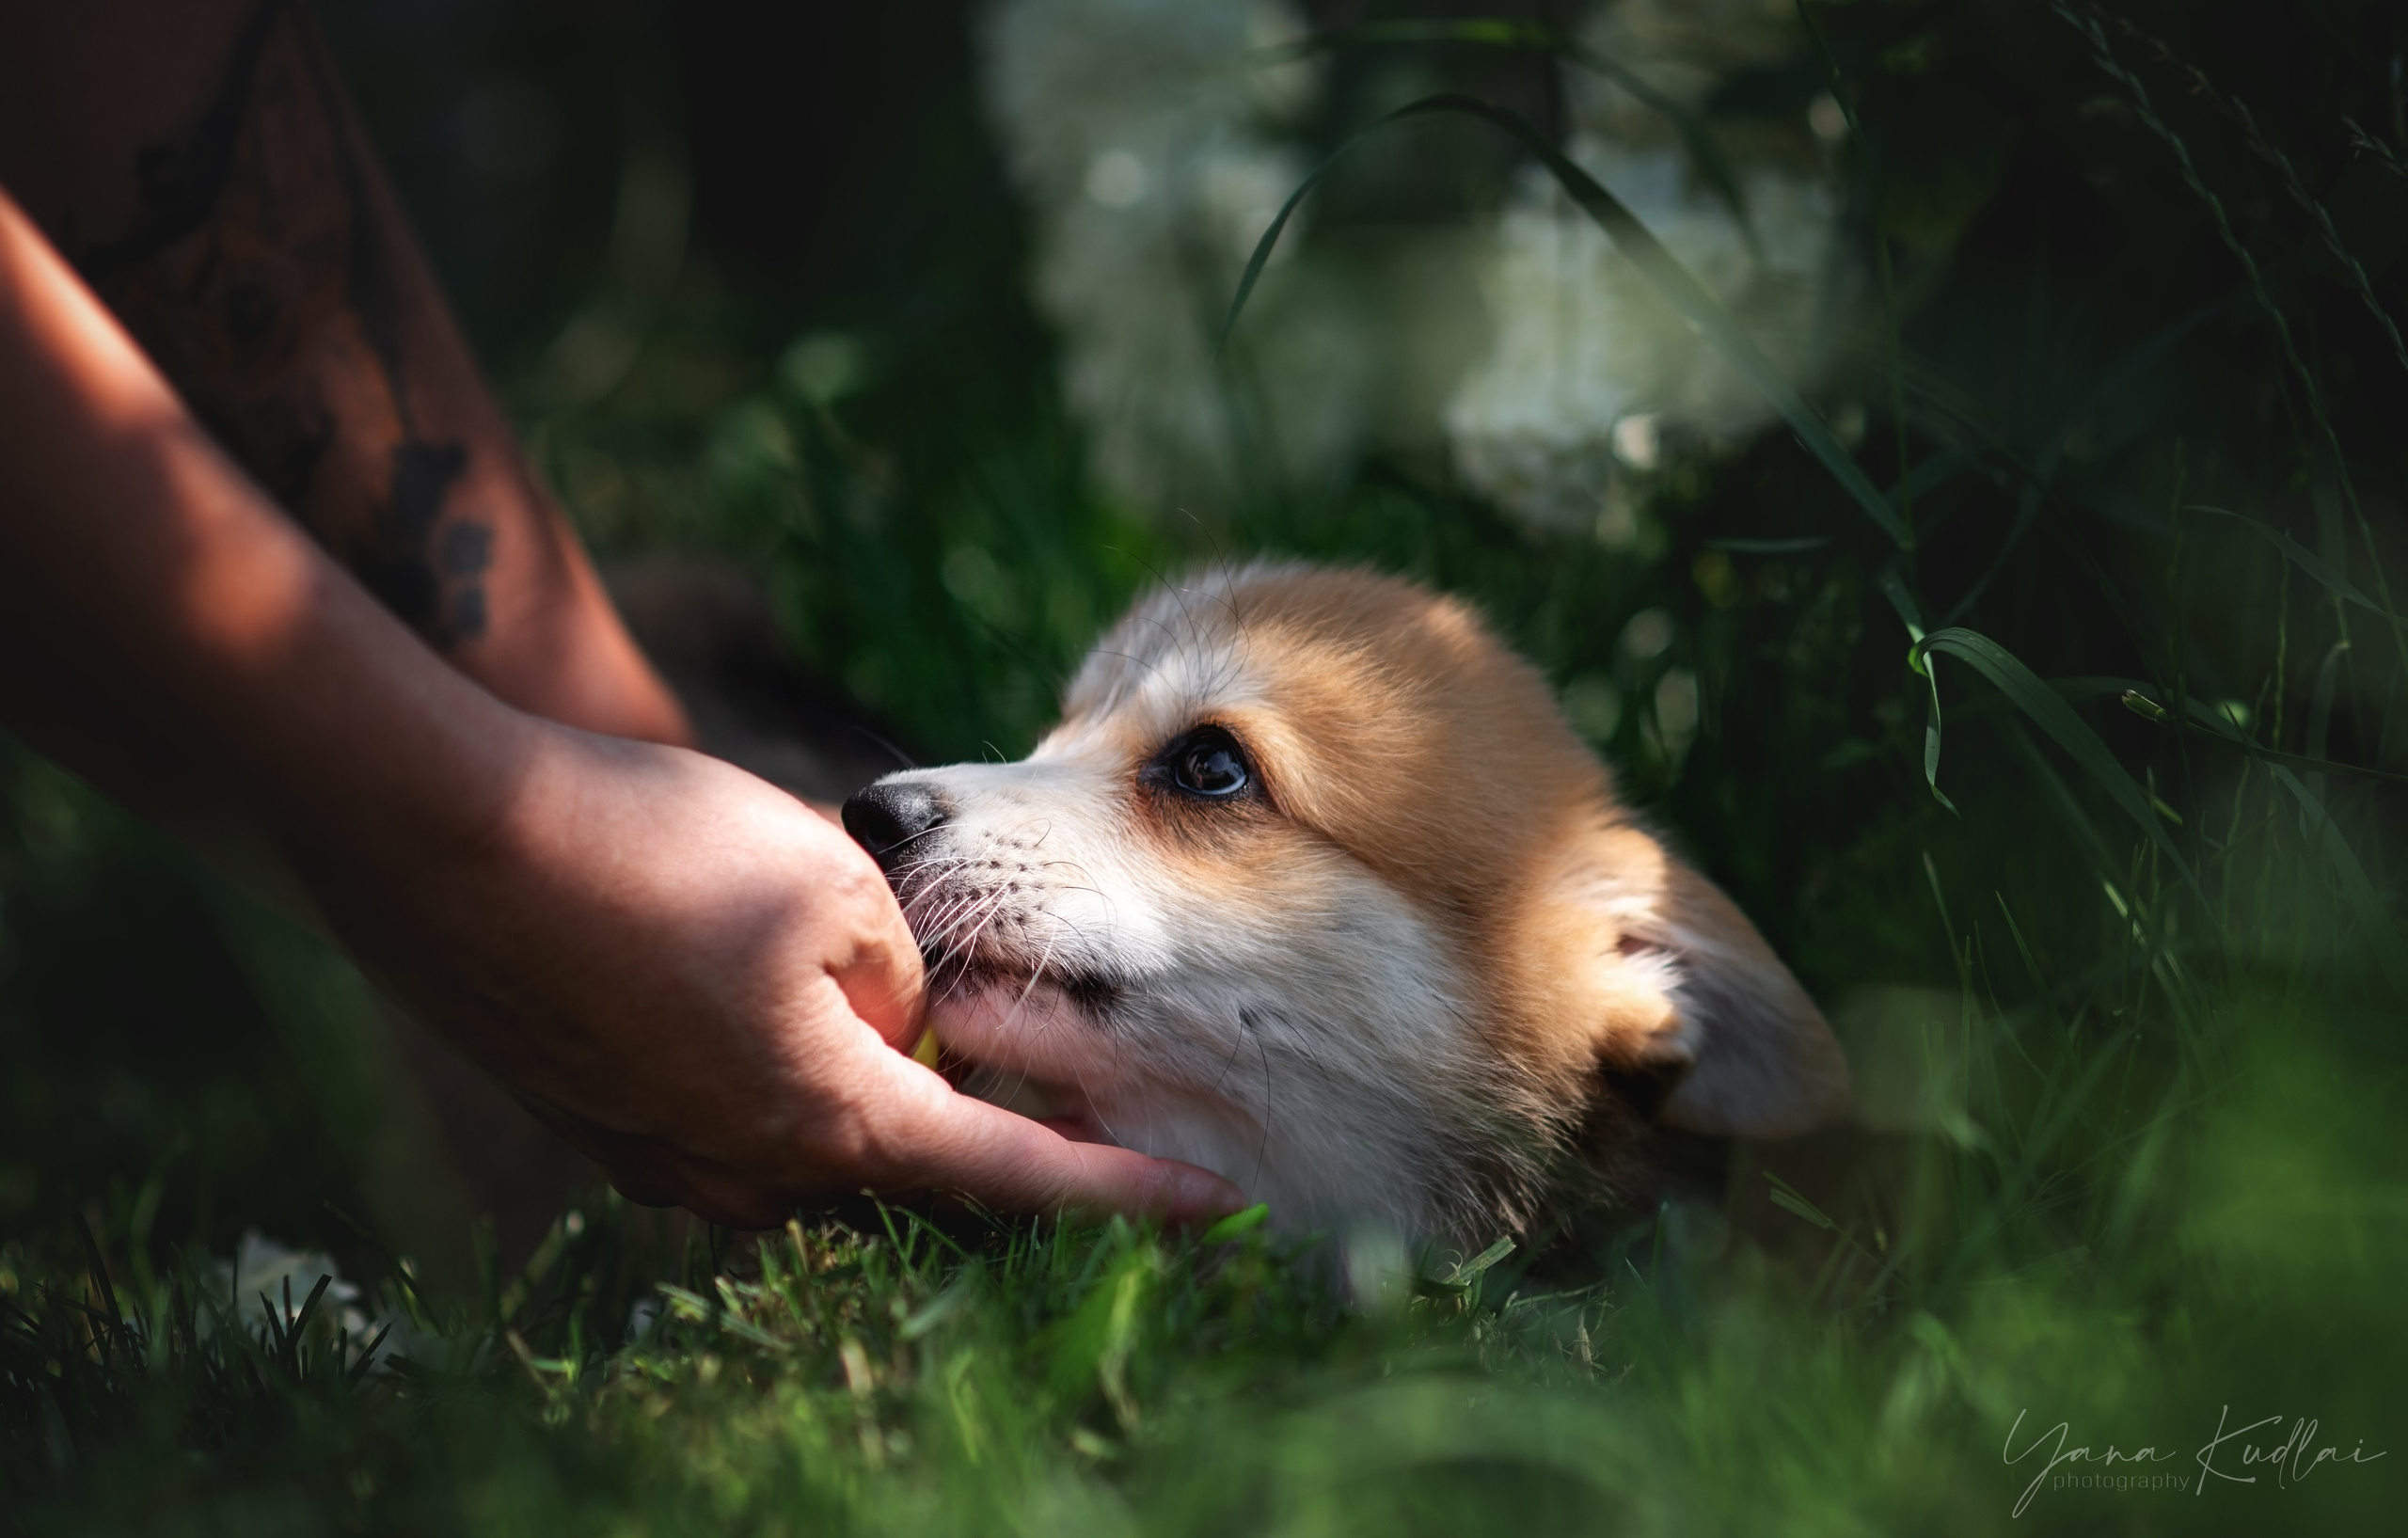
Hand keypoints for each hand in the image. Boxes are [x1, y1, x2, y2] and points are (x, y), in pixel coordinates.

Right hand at [288, 721, 1246, 1228]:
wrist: (440, 831)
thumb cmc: (648, 845)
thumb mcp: (831, 883)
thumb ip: (909, 970)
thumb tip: (914, 1019)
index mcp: (828, 1120)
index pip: (1014, 1176)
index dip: (1126, 1188)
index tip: (1218, 1201)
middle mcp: (747, 1171)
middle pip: (911, 1158)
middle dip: (981, 1104)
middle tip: (1038, 1031)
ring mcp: (665, 1156)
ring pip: (816, 1128)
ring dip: (871, 1071)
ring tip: (888, 980)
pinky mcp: (604, 1117)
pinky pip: (734, 1109)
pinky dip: (786, 1060)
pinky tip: (765, 974)